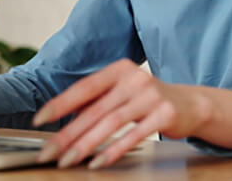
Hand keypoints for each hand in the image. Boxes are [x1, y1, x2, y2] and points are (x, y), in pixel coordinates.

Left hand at [31, 58, 213, 168]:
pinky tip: (98, 162)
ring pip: (110, 123)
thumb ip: (98, 100)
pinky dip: (112, 150)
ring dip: (85, 145)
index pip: (84, 87)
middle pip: (94, 109)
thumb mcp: (124, 91)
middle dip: (68, 134)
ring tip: (67, 161)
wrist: (191, 103)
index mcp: (120, 69)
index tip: (40, 120)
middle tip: (48, 152)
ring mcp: (151, 96)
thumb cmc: (150, 99)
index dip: (60, 104)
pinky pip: (133, 136)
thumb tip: (63, 121)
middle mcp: (135, 79)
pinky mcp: (164, 115)